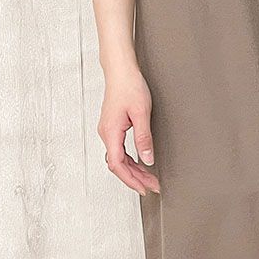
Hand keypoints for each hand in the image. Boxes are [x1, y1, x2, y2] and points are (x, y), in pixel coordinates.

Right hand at [98, 65, 160, 195]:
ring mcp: (108, 130)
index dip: (131, 179)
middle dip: (135, 178)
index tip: (144, 188)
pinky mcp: (112, 127)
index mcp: (111, 132)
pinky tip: (140, 163)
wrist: (120, 70)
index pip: (118, 165)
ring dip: (133, 169)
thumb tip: (147, 159)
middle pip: (118, 165)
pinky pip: (119, 150)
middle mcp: (106, 133)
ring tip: (149, 177)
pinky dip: (130, 159)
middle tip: (152, 185)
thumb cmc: (129, 86)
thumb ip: (144, 138)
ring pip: (118, 158)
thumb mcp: (141, 113)